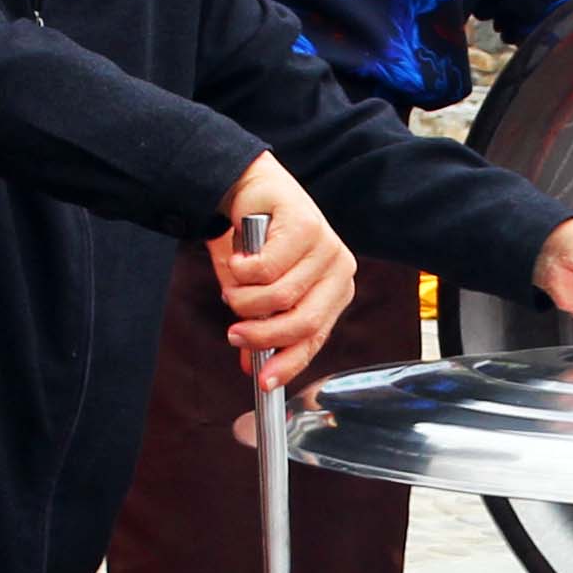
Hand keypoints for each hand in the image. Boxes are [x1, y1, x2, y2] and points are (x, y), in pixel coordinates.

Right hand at [214, 154, 360, 390]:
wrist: (248, 189)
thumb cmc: (256, 243)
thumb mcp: (257, 292)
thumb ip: (258, 325)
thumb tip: (250, 368)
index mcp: (334, 291)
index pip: (316, 338)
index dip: (288, 364)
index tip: (263, 383)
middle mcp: (339, 269)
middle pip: (302, 322)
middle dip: (261, 334)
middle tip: (234, 334)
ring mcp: (327, 246)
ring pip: (279, 296)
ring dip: (244, 298)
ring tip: (232, 286)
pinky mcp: (307, 226)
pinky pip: (266, 268)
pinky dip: (241, 269)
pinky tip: (238, 257)